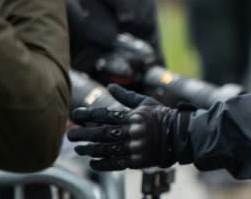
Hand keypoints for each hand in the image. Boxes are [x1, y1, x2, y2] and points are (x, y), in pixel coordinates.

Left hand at [67, 84, 191, 170]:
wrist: (179, 135)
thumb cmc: (162, 116)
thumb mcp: (145, 103)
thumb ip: (126, 96)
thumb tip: (110, 85)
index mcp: (133, 116)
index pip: (105, 115)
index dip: (88, 115)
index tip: (75, 115)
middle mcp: (132, 131)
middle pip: (102, 132)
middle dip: (84, 134)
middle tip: (71, 135)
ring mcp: (135, 147)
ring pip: (106, 149)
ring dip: (90, 150)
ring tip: (78, 150)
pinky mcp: (137, 160)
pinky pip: (116, 163)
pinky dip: (103, 164)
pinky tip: (93, 163)